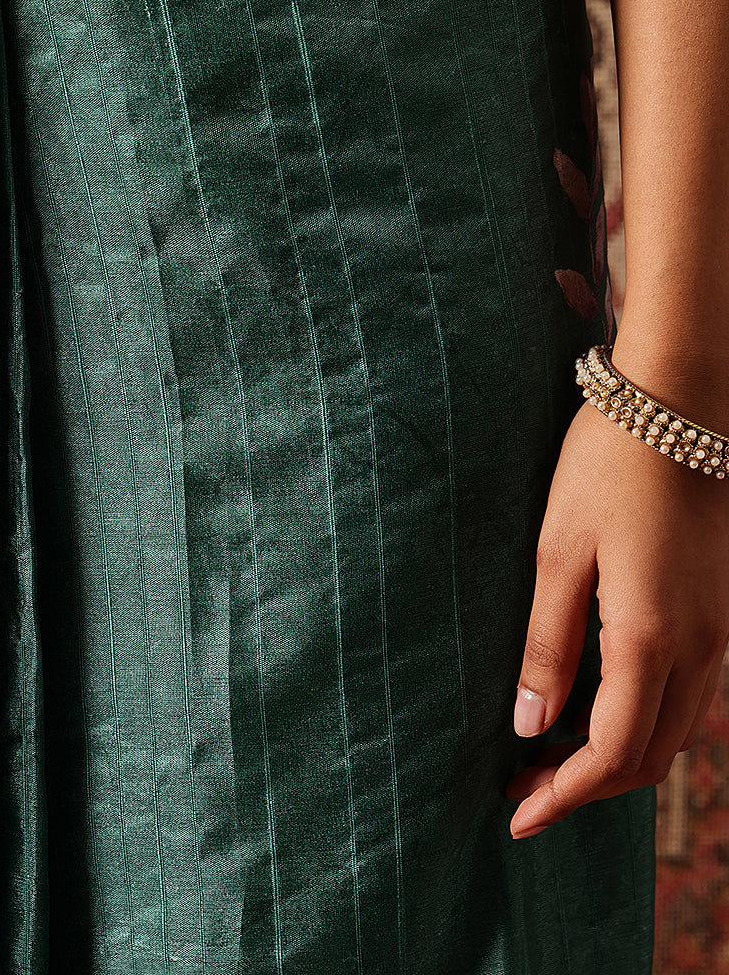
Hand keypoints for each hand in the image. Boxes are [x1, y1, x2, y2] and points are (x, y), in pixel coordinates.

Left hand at [506, 392, 728, 836]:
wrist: (679, 405)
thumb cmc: (606, 468)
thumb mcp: (558, 552)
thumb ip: (546, 644)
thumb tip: (528, 725)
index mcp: (651, 637)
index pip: (610, 752)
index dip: (563, 795)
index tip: (515, 817)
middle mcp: (700, 648)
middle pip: (648, 757)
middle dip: (585, 787)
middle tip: (521, 788)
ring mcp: (719, 633)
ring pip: (673, 732)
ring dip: (616, 758)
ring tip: (549, 757)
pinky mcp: (721, 613)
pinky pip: (689, 696)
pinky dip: (643, 723)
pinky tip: (597, 709)